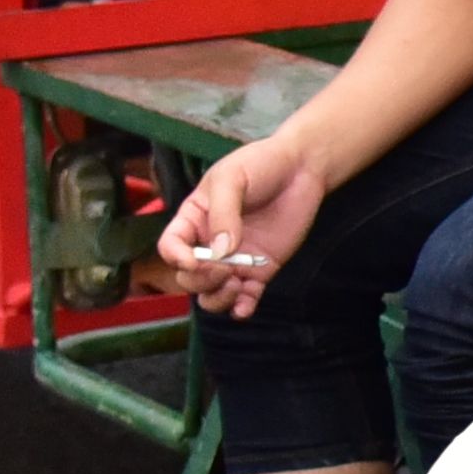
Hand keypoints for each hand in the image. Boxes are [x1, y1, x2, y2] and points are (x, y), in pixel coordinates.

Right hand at [156, 133, 327, 315]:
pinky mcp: (260, 271)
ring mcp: (234, 261)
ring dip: (217, 298)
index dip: (175, 257)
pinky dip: (241, 309)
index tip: (193, 260)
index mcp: (194, 220)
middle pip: (189, 277)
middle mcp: (209, 245)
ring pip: (211, 294)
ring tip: (237, 283)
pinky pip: (244, 299)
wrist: (301, 168)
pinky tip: (245, 306)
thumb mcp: (233, 179)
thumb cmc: (260, 165)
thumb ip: (224, 214)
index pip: (171, 246)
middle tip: (225, 268)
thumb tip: (220, 251)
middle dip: (201, 279)